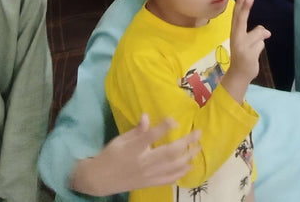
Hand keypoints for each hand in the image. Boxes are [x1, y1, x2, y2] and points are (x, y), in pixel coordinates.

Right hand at [70, 115, 199, 194]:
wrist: (100, 180)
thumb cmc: (111, 155)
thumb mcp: (120, 139)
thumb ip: (137, 130)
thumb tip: (147, 116)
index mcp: (134, 149)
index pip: (151, 136)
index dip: (164, 127)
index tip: (175, 119)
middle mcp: (143, 162)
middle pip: (169, 152)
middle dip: (186, 143)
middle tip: (198, 133)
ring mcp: (148, 175)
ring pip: (173, 167)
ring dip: (188, 157)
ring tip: (198, 148)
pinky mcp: (149, 183)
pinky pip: (168, 179)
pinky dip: (180, 174)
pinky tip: (188, 167)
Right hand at [221, 0, 270, 103]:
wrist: (239, 74)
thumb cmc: (244, 55)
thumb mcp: (248, 42)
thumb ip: (255, 33)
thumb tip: (267, 32)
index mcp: (234, 33)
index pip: (237, 16)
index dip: (240, 5)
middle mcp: (236, 38)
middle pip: (241, 20)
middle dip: (245, 8)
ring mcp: (242, 46)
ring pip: (258, 34)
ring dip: (259, 39)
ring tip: (252, 49)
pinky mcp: (249, 54)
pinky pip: (261, 44)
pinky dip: (260, 48)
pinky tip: (253, 56)